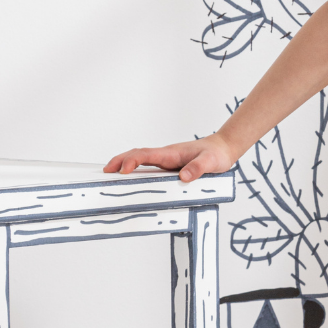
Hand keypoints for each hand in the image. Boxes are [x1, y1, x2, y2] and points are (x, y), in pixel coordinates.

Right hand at [103, 132, 235, 182]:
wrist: (223, 148)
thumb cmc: (216, 154)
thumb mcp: (210, 162)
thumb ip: (198, 169)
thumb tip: (183, 178)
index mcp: (171, 153)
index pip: (146, 154)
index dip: (132, 161)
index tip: (123, 171)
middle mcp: (165, 155)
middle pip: (137, 155)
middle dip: (119, 161)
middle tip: (105, 171)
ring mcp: (166, 160)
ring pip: (140, 160)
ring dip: (124, 165)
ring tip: (110, 175)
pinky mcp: (169, 166)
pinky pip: (148, 167)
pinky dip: (135, 170)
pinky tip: (131, 179)